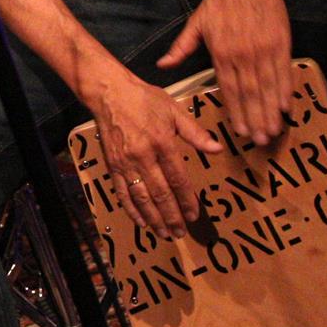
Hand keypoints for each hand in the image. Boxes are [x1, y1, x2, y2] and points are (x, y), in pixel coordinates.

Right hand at [83, 69, 218, 237]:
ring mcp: (125, 163)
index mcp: (162, 143)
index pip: (178, 179)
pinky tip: (141, 221)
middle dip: (171, 216)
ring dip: (153, 218)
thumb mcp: (174, 110)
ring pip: (141, 198)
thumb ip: (195, 133)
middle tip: (181, 233)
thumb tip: (217, 149)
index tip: (194, 215)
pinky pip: (122, 192)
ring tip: (164, 233)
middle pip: (160, 194)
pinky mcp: (112, 165)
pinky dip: (131, 209)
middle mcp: (143, 157)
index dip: (187, 200)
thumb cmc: (144, 99)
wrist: (109, 93)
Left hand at [157, 0, 293, 143]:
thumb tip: (162, 65)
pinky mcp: (281, 44)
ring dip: (271, 111)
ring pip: (268, 87)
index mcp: (221, 53)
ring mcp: (264, 51)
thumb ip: (181, 47)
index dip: (235, 112)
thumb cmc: (221, 2)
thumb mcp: (196, 23)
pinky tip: (287, 108)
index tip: (240, 132)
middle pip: (250, 94)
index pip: (228, 89)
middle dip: (255, 119)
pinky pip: (284, 72)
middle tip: (260, 141)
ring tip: (273, 131)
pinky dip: (286, 91)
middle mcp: (243, 56)